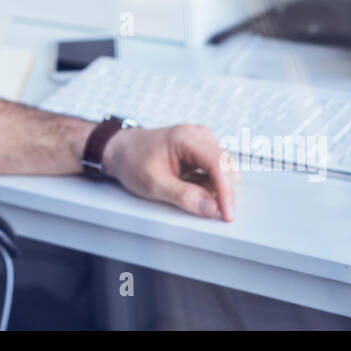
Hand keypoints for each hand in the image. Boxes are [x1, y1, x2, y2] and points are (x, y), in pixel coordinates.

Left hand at [101, 125, 238, 221]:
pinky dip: (208, 183)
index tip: (227, 214)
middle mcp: (199, 135)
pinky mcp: (202, 150)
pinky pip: (216, 170)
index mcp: (186, 137)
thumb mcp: (154, 183)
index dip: (226, 192)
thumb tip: (211, 208)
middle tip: (201, 207)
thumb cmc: (133, 162)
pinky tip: (188, 184)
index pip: (218, 164)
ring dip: (213, 187)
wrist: (122, 150)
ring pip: (224, 170)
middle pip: (227, 167)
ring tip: (184, 189)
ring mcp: (202, 141)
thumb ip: (183, 196)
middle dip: (220, 192)